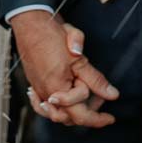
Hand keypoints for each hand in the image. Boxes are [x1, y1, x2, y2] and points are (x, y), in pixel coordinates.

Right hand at [12, 9, 117, 129]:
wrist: (30, 23)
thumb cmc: (51, 36)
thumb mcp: (78, 58)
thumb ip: (95, 80)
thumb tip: (111, 94)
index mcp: (57, 89)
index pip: (81, 115)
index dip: (98, 118)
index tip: (110, 118)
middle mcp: (46, 93)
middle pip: (69, 118)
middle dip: (87, 114)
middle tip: (101, 102)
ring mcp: (39, 89)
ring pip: (57, 114)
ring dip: (73, 111)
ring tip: (85, 98)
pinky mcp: (35, 84)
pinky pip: (45, 105)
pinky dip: (55, 107)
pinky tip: (63, 98)